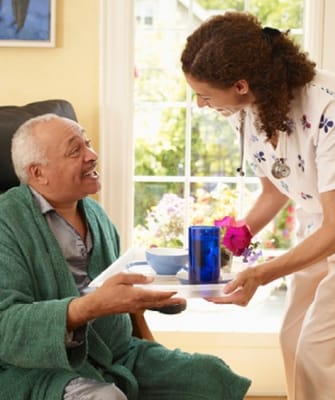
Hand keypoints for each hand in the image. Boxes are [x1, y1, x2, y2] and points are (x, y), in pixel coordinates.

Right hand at [68, 272, 184, 329]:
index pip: (156, 295)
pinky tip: (160, 302)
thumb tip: (151, 278)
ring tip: (176, 301)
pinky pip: (148, 307)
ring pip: (154, 306)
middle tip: (183, 300)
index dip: (167, 294)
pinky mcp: (133, 309)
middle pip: (158, 303)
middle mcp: (138, 304)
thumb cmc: (107, 290)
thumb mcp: (120, 278)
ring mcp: (136, 308)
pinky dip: (157, 304)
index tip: (177, 292)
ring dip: (166, 303)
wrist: (97, 305)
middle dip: (171, 301)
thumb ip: (136, 277)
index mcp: (136, 295)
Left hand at [205, 267, 260, 305]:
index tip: (207, 298)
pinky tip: (218, 296)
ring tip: (209, 296)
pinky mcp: (241, 300)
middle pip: (224, 302)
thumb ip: (233, 285)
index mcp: (241, 297)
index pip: (224, 300)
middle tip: (205, 297)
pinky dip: (224, 298)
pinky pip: (230, 300)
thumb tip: (224, 292)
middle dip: (215, 300)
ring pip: (227, 302)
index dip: (214, 299)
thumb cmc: (250, 275)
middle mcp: (241, 302)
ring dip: (218, 299)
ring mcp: (242, 302)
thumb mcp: (241, 277)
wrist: (258, 275)